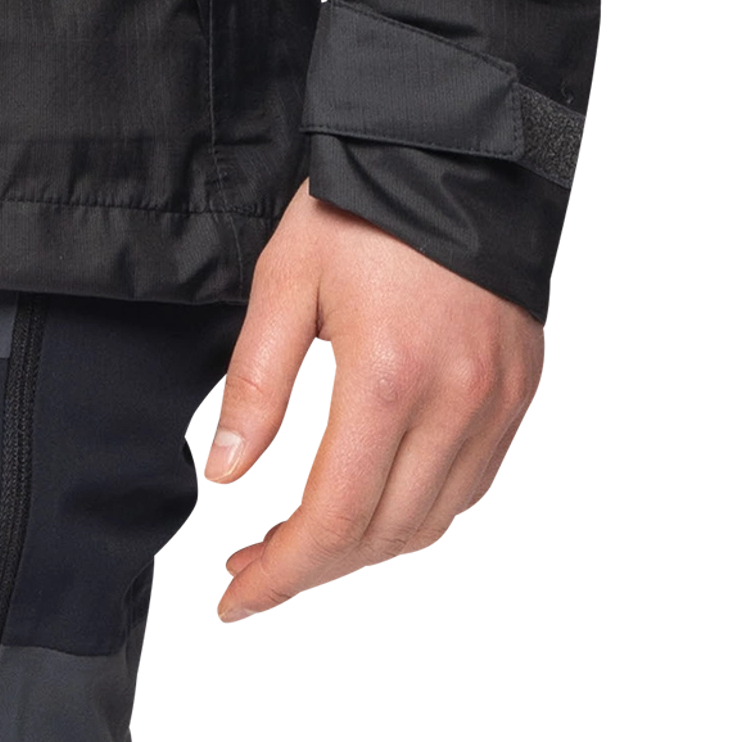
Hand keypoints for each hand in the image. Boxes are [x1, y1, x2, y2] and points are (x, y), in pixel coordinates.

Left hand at [199, 179, 545, 620]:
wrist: (454, 145)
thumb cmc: (362, 204)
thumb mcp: (285, 278)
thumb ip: (255, 384)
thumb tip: (222, 472)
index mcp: (387, 377)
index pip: (334, 518)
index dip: (282, 571)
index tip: (237, 596)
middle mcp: (454, 404)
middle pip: (385, 534)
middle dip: (314, 569)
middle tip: (257, 574)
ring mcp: (497, 404)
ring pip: (433, 522)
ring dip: (368, 549)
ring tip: (308, 546)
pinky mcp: (519, 394)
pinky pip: (472, 486)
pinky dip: (421, 513)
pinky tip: (377, 504)